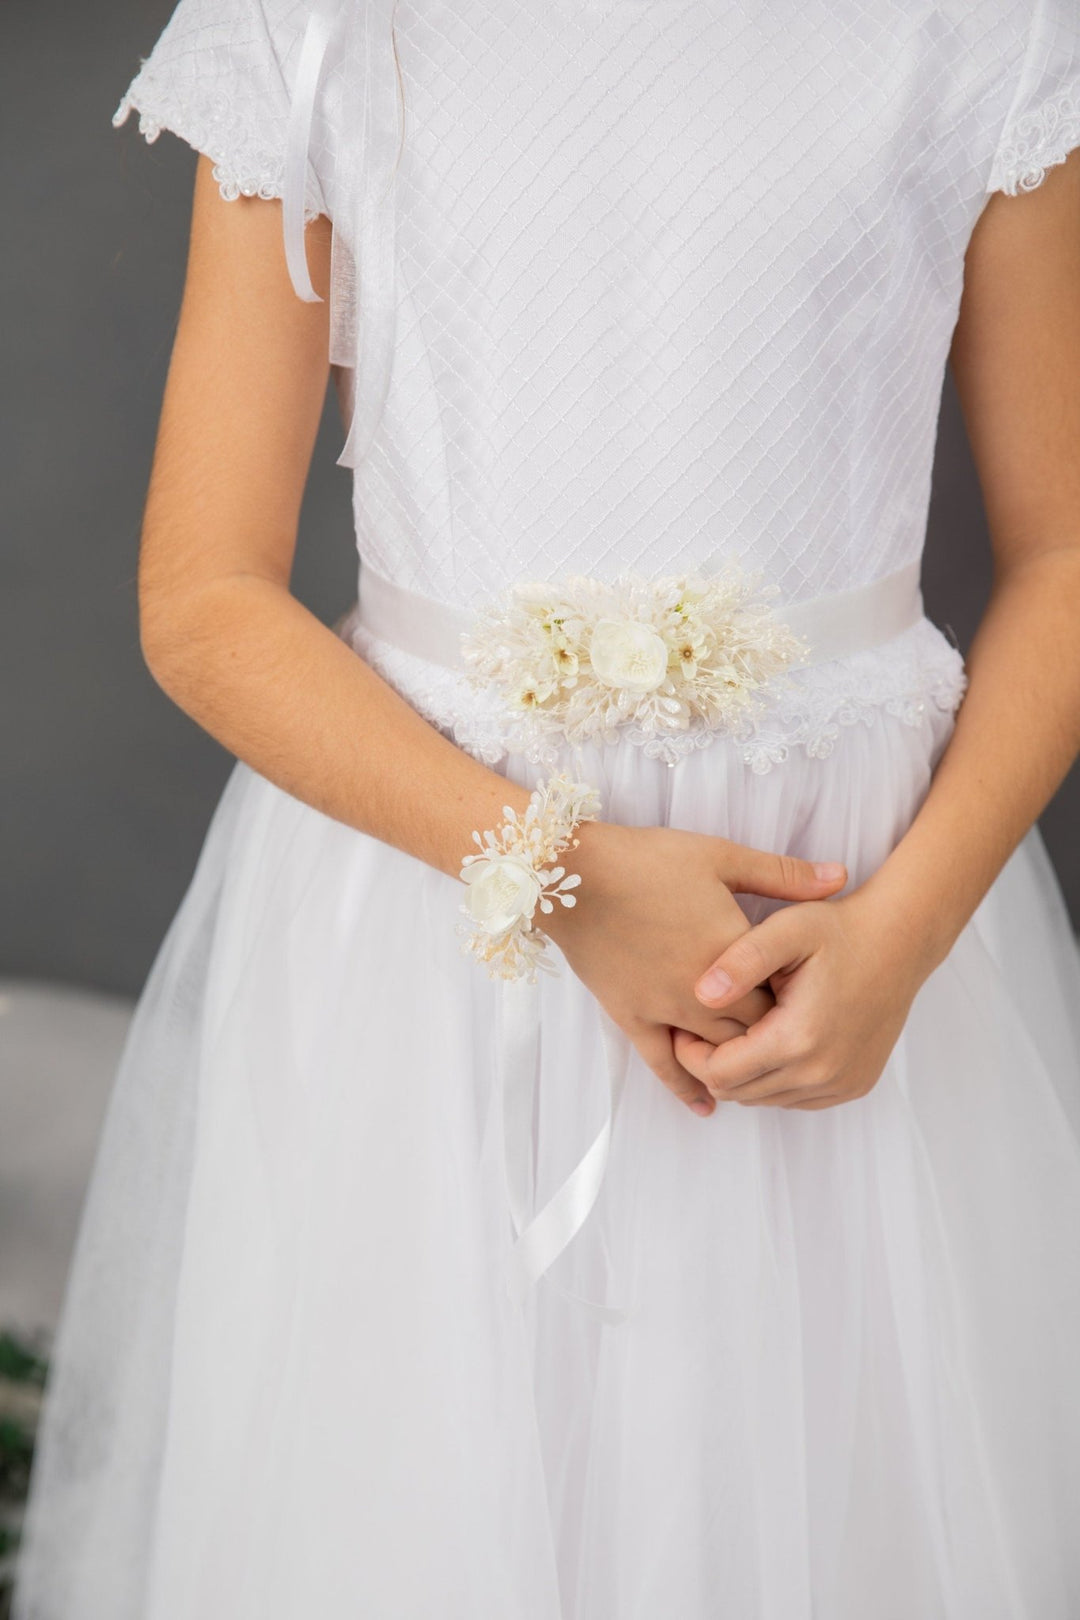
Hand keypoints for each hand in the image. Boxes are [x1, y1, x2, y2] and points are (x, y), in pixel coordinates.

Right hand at [541, 822, 847, 1116]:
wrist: (573, 875)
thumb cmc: (648, 859)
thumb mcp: (722, 857)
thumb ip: (783, 875)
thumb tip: (840, 877)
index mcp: (732, 953)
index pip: (782, 997)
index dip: (799, 1002)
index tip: (810, 999)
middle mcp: (703, 991)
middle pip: (754, 1031)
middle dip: (773, 1035)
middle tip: (790, 1038)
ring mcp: (665, 1009)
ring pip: (715, 1052)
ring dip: (737, 1062)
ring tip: (757, 1071)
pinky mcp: (631, 1017)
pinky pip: (662, 1064)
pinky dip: (686, 1087)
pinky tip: (706, 1105)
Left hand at [672, 884, 929, 1108]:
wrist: (900, 941)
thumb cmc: (839, 930)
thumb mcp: (787, 930)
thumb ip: (740, 960)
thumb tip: (701, 994)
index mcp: (798, 1038)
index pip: (719, 1074)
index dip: (690, 1053)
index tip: (684, 1023)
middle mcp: (822, 1072)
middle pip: (737, 1092)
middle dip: (710, 1064)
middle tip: (700, 1026)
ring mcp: (841, 1084)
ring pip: (764, 1099)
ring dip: (743, 1073)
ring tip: (735, 1029)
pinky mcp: (854, 1086)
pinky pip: (795, 1098)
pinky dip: (774, 1078)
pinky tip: (770, 1039)